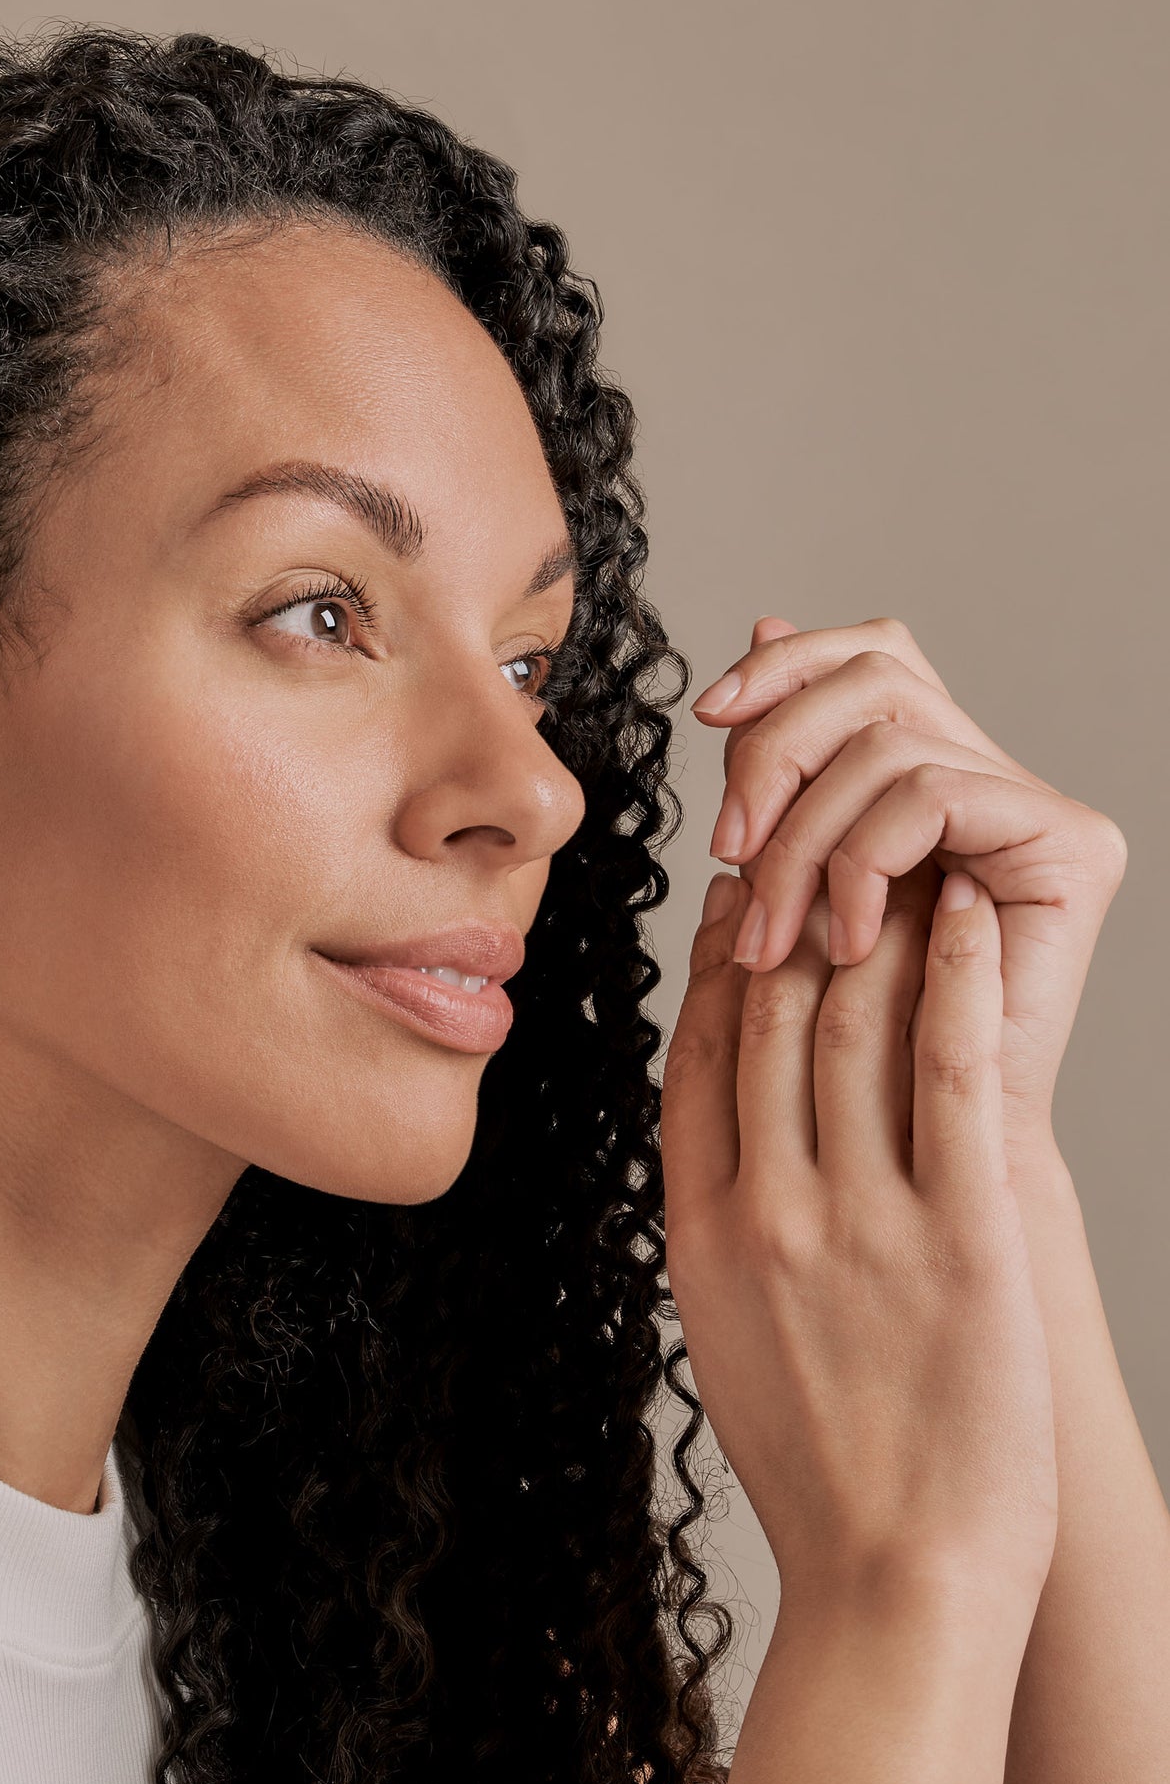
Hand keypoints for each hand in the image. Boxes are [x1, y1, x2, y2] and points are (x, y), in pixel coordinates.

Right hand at [661, 863, 1057, 1624]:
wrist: (897, 1583)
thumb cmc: (824, 1478)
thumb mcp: (725, 1343)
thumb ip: (720, 1237)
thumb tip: (729, 1152)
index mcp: (701, 1234)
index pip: (698, 1058)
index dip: (718, 964)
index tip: (742, 902)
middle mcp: (768, 1211)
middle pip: (771, 1020)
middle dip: (795, 916)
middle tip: (824, 842)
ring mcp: (861, 1221)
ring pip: (856, 1025)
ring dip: (878, 924)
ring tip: (904, 856)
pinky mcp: (961, 1239)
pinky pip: (950, 1077)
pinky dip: (958, 983)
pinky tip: (970, 921)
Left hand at [690, 613, 1127, 1151]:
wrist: (916, 1160)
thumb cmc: (845, 1044)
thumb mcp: (787, 882)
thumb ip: (781, 768)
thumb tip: (764, 622)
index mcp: (929, 770)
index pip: (865, 652)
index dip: (783, 666)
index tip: (707, 715)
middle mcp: (995, 776)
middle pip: (872, 673)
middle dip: (776, 752)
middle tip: (730, 851)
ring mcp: (1042, 809)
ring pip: (887, 740)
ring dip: (804, 835)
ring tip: (778, 930)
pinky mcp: (1075, 848)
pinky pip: (933, 794)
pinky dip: (864, 859)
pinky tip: (848, 937)